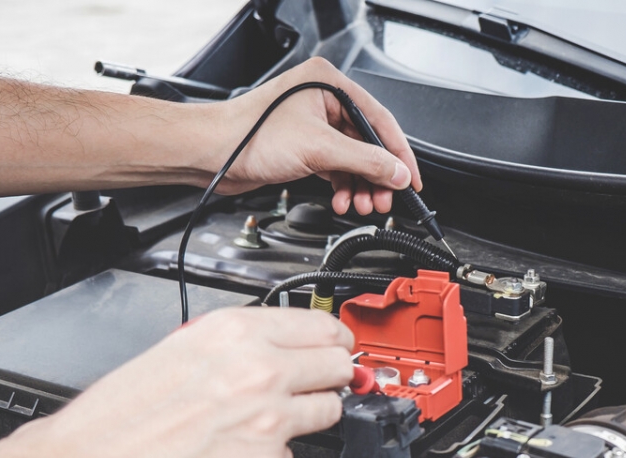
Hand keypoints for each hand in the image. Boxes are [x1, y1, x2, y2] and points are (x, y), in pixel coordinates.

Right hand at [26, 307, 354, 457]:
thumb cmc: (118, 419)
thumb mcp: (178, 349)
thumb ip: (234, 345)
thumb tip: (274, 345)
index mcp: (235, 334)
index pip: (322, 326)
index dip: (332, 340)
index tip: (334, 347)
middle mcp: (260, 371)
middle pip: (339, 365)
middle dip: (330, 375)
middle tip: (314, 384)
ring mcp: (270, 419)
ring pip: (330, 410)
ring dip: (309, 415)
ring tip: (267, 423)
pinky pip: (295, 456)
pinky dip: (273, 457)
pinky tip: (238, 454)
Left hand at [210, 58, 422, 215]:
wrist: (213, 154)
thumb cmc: (250, 135)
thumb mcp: (319, 149)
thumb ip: (365, 161)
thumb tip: (396, 172)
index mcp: (330, 84)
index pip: (380, 120)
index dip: (399, 153)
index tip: (411, 179)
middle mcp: (324, 100)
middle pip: (368, 143)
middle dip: (376, 176)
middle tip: (383, 200)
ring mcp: (314, 124)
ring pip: (352, 159)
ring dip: (359, 185)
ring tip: (361, 205)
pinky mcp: (304, 146)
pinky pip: (336, 167)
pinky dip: (342, 185)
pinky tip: (342, 200)